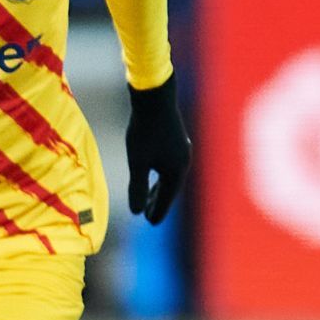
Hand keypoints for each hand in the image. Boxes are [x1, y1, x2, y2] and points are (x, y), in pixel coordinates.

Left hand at [126, 74, 190, 224]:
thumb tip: (136, 213)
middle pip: (171, 188)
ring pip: (170, 175)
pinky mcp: (177, 139)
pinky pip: (170, 164)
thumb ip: (137, 187)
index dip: (157, 210)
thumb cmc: (144, 130)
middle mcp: (183, 161)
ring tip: (149, 196)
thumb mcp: (138, 162)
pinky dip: (161, 174)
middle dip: (159, 201)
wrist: (154, 98)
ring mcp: (182, 149)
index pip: (167, 198)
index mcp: (177, 170)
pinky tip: (153, 171)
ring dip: (160, 187)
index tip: (150, 222)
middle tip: (148, 215)